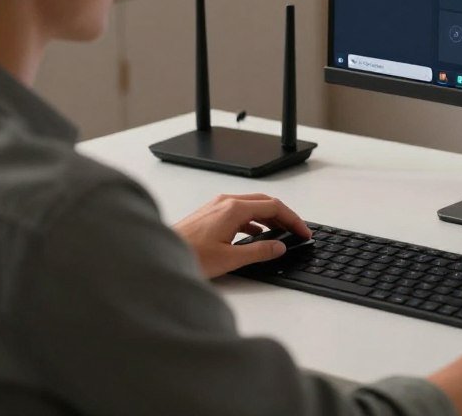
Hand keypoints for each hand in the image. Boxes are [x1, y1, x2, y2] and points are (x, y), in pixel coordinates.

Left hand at [173, 193, 311, 277]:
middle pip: (265, 202)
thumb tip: (279, 247)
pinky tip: (256, 233)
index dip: (293, 219)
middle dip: (284, 216)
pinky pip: (240, 211)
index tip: (302, 231)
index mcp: (234, 209)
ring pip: (252, 206)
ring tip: (280, 233)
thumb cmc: (187, 256)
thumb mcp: (230, 259)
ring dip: (269, 217)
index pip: (274, 207)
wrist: (158, 255)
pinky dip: (254, 220)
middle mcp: (226, 202)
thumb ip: (259, 251)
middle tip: (296, 231)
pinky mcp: (209, 213)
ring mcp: (216, 206)